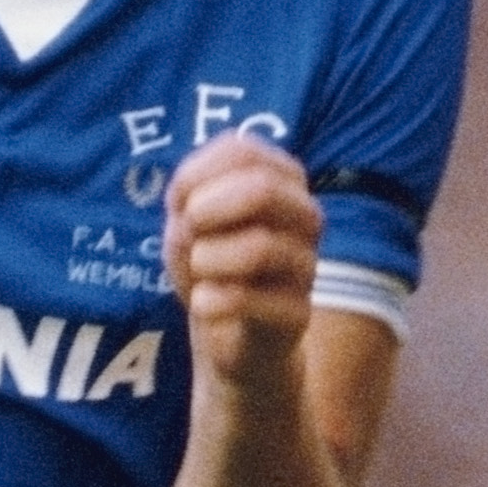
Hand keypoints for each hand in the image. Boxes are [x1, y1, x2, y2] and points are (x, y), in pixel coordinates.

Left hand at [163, 133, 320, 390]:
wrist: (231, 335)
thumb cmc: (211, 264)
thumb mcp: (187, 220)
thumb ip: (188, 193)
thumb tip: (193, 206)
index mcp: (283, 180)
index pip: (243, 151)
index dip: (197, 174)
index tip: (180, 204)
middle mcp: (305, 216)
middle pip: (263, 190)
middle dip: (205, 210)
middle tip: (188, 232)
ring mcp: (307, 265)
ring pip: (260, 247)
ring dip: (207, 259)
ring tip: (199, 272)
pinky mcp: (298, 313)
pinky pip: (251, 300)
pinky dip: (212, 300)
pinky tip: (203, 303)